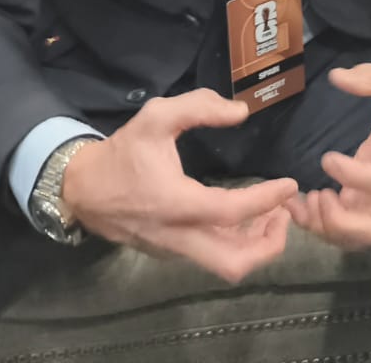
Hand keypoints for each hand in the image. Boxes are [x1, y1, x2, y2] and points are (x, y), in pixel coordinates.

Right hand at [61, 89, 296, 282]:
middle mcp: (177, 236)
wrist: (81, 189)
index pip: (231, 212)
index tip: (289, 184)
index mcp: (176, 203)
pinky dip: (238, 243)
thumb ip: (198, 106)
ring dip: (256, 245)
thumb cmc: (122, 153)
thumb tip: (240, 112)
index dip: (266, 200)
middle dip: (269, 245)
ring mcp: (174, 249)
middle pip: (233, 264)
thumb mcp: (155, 117)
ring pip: (225, 265)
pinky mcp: (172, 252)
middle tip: (284, 213)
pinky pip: (213, 256)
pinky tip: (248, 218)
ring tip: (273, 213)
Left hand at [287, 63, 370, 248]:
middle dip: (340, 222)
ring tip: (301, 202)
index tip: (326, 157)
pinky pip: (346, 225)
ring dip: (325, 227)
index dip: (353, 176)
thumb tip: (337, 77)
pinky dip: (320, 223)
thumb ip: (370, 78)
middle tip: (318, 196)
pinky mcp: (368, 200)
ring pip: (356, 235)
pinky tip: (300, 204)